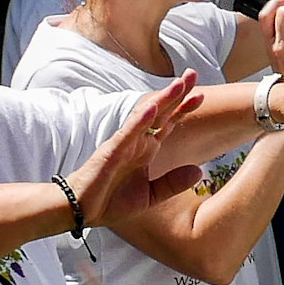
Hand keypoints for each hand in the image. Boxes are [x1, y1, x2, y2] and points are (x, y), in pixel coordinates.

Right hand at [66, 74, 214, 233]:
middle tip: (192, 73)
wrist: (82, 211)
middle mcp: (137, 143)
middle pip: (160, 113)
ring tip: (179, 84)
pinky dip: (139, 120)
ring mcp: (124, 145)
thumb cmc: (111, 202)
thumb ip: (173, 183)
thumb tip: (200, 171)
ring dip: (162, 100)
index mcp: (146, 151)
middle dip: (177, 94)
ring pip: (146, 117)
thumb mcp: (150, 196)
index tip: (201, 96)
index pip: (168, 124)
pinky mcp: (111, 152)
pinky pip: (127, 134)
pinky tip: (151, 108)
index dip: (184, 109)